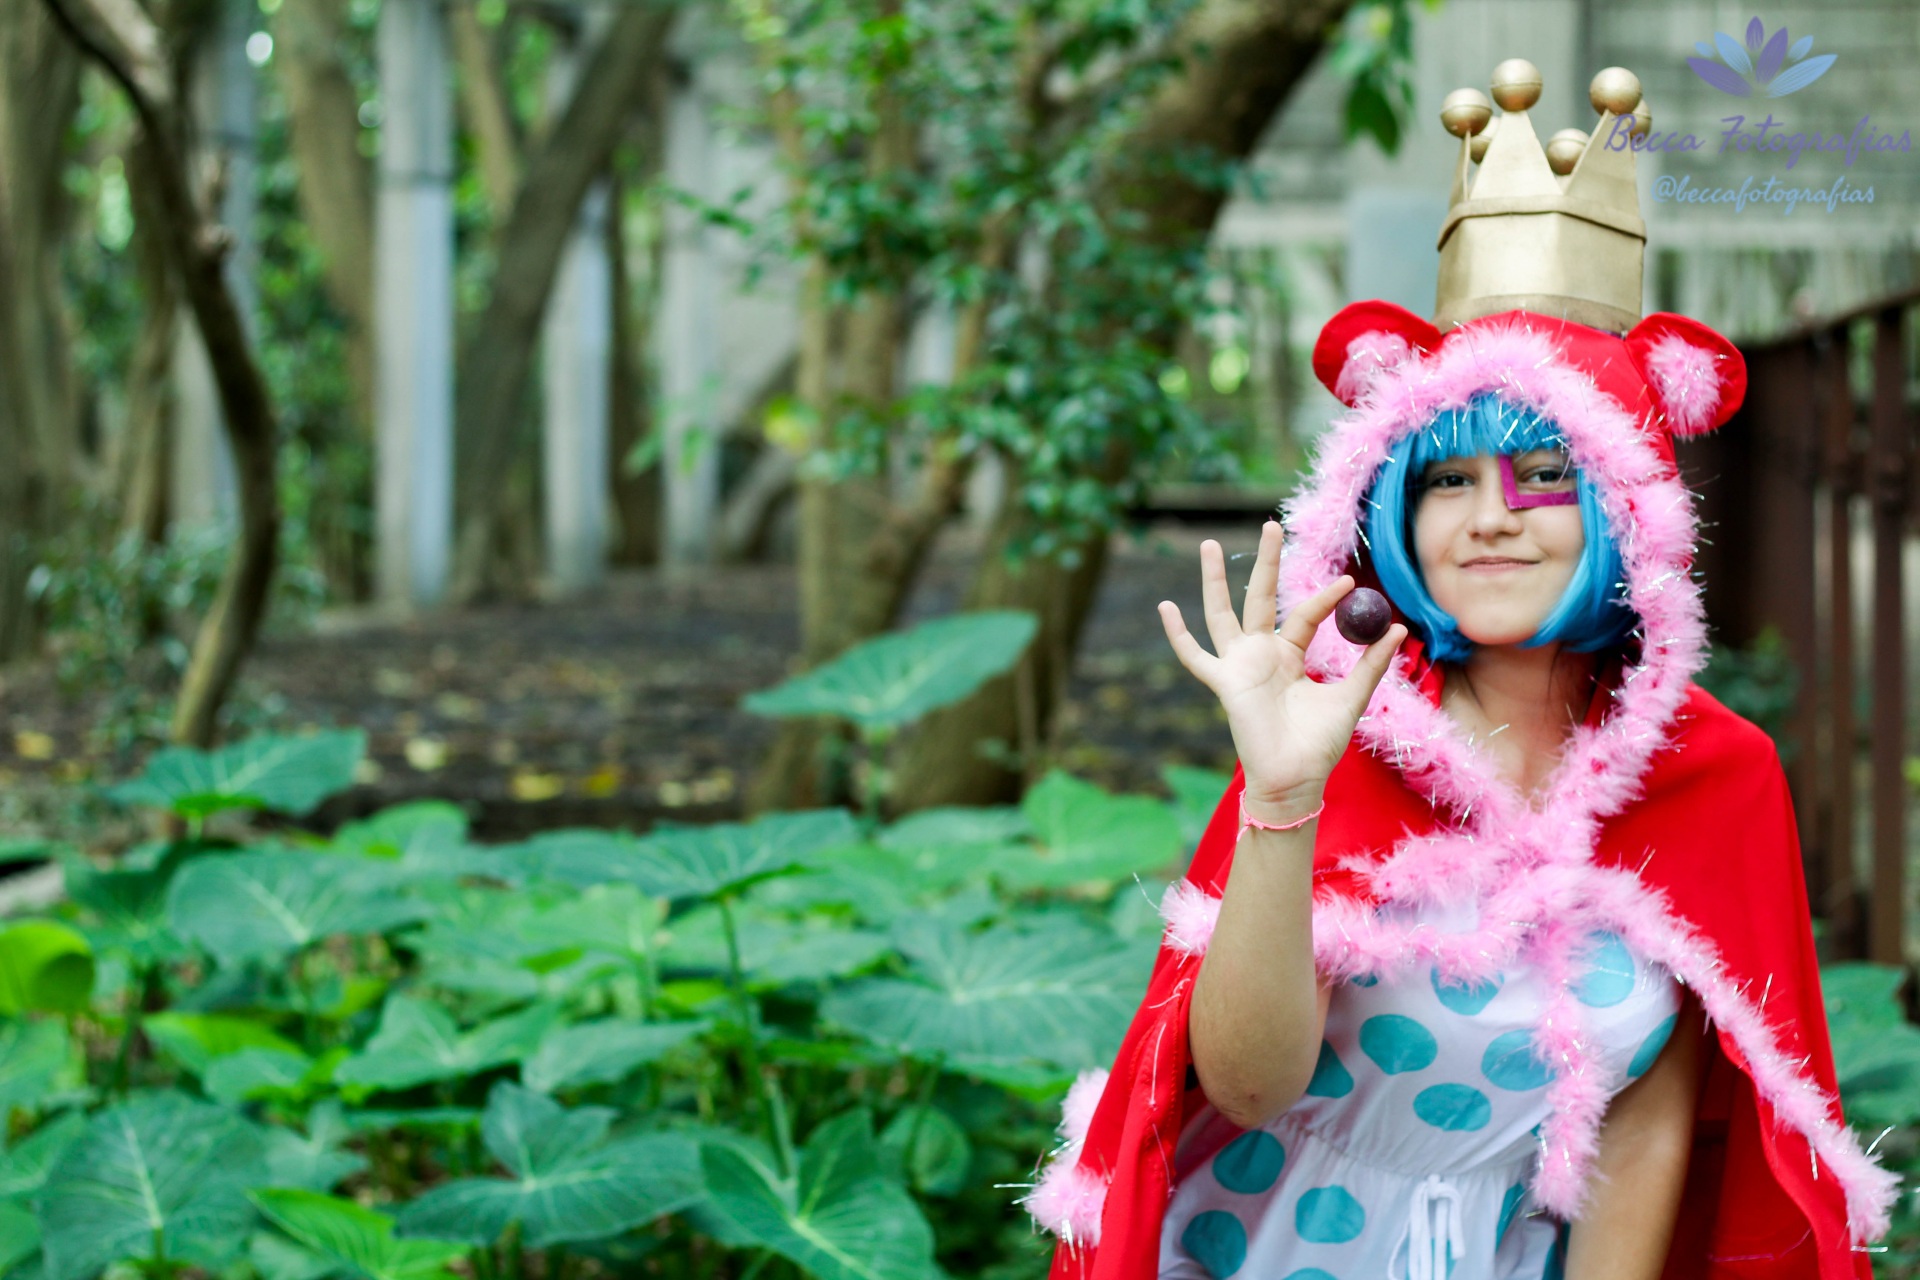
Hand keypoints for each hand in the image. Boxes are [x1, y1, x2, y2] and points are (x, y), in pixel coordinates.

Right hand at [1157, 520, 1406, 808]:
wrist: (1297, 779)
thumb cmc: (1320, 744)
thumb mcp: (1351, 698)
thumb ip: (1370, 664)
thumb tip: (1397, 627)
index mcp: (1290, 655)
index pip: (1305, 615)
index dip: (1324, 599)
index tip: (1349, 584)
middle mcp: (1261, 655)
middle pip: (1260, 598)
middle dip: (1265, 563)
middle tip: (1271, 524)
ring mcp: (1239, 666)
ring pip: (1222, 614)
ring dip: (1215, 581)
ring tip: (1210, 545)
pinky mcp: (1225, 683)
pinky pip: (1196, 657)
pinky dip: (1179, 635)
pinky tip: (1165, 608)